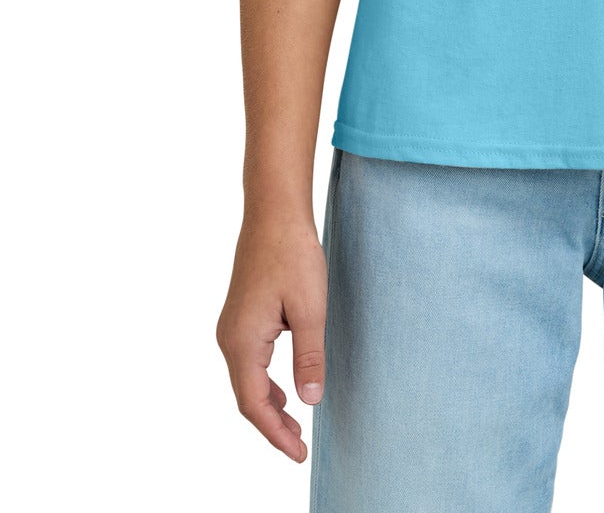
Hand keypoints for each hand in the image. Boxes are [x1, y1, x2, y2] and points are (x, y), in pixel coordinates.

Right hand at [215, 214, 328, 462]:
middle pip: (247, 396)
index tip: (298, 454)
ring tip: (294, 425)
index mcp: (243, 341)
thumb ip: (309, 357)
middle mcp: (229, 338)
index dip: (275, 434)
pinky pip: (248, 361)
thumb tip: (309, 401)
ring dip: (269, 404)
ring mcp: (231, 326)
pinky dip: (264, 382)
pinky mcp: (240, 316)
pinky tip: (283, 388)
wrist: (274, 212)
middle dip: (272, 424)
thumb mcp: (310, 309)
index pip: (254, 403)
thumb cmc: (293, 255)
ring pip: (246, 379)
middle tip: (299, 447)